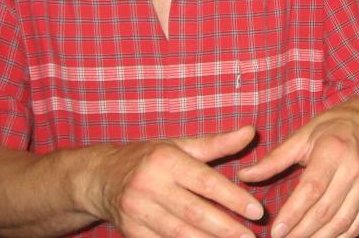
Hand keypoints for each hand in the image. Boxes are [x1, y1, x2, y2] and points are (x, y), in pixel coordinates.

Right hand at [91, 126, 261, 236]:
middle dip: (226, 228)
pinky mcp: (131, 232)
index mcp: (166, 161)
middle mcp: (150, 186)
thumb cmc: (150, 157)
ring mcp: (138, 212)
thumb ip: (217, 143)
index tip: (257, 211)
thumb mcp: (181, 145)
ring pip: (180, 233)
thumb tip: (250, 131)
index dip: (233, 198)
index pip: (206, 183)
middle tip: (251, 236)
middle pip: (195, 212)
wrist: (101, 178)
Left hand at [238, 97, 358, 237]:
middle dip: (301, 231)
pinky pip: (357, 224)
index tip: (276, 230)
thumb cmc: (333, 127)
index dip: (293, 213)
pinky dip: (339, 237)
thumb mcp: (303, 135)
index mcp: (333, 151)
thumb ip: (274, 158)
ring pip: (342, 222)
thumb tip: (245, 175)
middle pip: (325, 210)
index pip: (312, 189)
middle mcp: (353, 169)